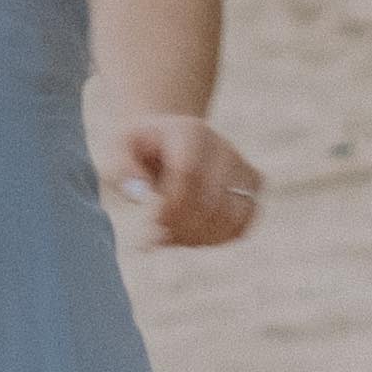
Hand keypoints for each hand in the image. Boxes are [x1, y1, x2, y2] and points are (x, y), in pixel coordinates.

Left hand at [107, 111, 261, 247]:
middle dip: (181, 227)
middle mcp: (223, 147)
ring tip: (171, 237)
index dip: (171, 206)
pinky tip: (191, 237)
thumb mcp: (118, 149)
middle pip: (212, 199)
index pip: (189, 173)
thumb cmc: (139, 149)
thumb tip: (141, 194)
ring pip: (233, 215)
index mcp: (190, 131)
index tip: (150, 224)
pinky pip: (243, 224)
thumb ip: (122, 168)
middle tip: (155, 237)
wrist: (165, 141)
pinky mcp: (252, 188)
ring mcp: (242, 167)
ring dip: (199, 237)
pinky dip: (217, 239)